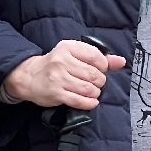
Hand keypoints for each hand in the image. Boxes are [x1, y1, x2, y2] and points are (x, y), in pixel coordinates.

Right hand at [1, 39, 126, 109]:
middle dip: (99, 82)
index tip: (99, 70)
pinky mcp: (56, 93)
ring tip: (92, 92)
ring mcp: (58, 78)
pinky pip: (80, 101)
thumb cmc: (56, 65)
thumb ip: (99, 58)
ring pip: (88, 89)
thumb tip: (121, 61)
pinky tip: (90, 101)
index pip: (96, 57)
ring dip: (95, 93)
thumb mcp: (75, 55)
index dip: (103, 66)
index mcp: (68, 47)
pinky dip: (89, 103)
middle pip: (94, 75)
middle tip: (95, 83)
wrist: (29, 76)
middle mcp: (62, 61)